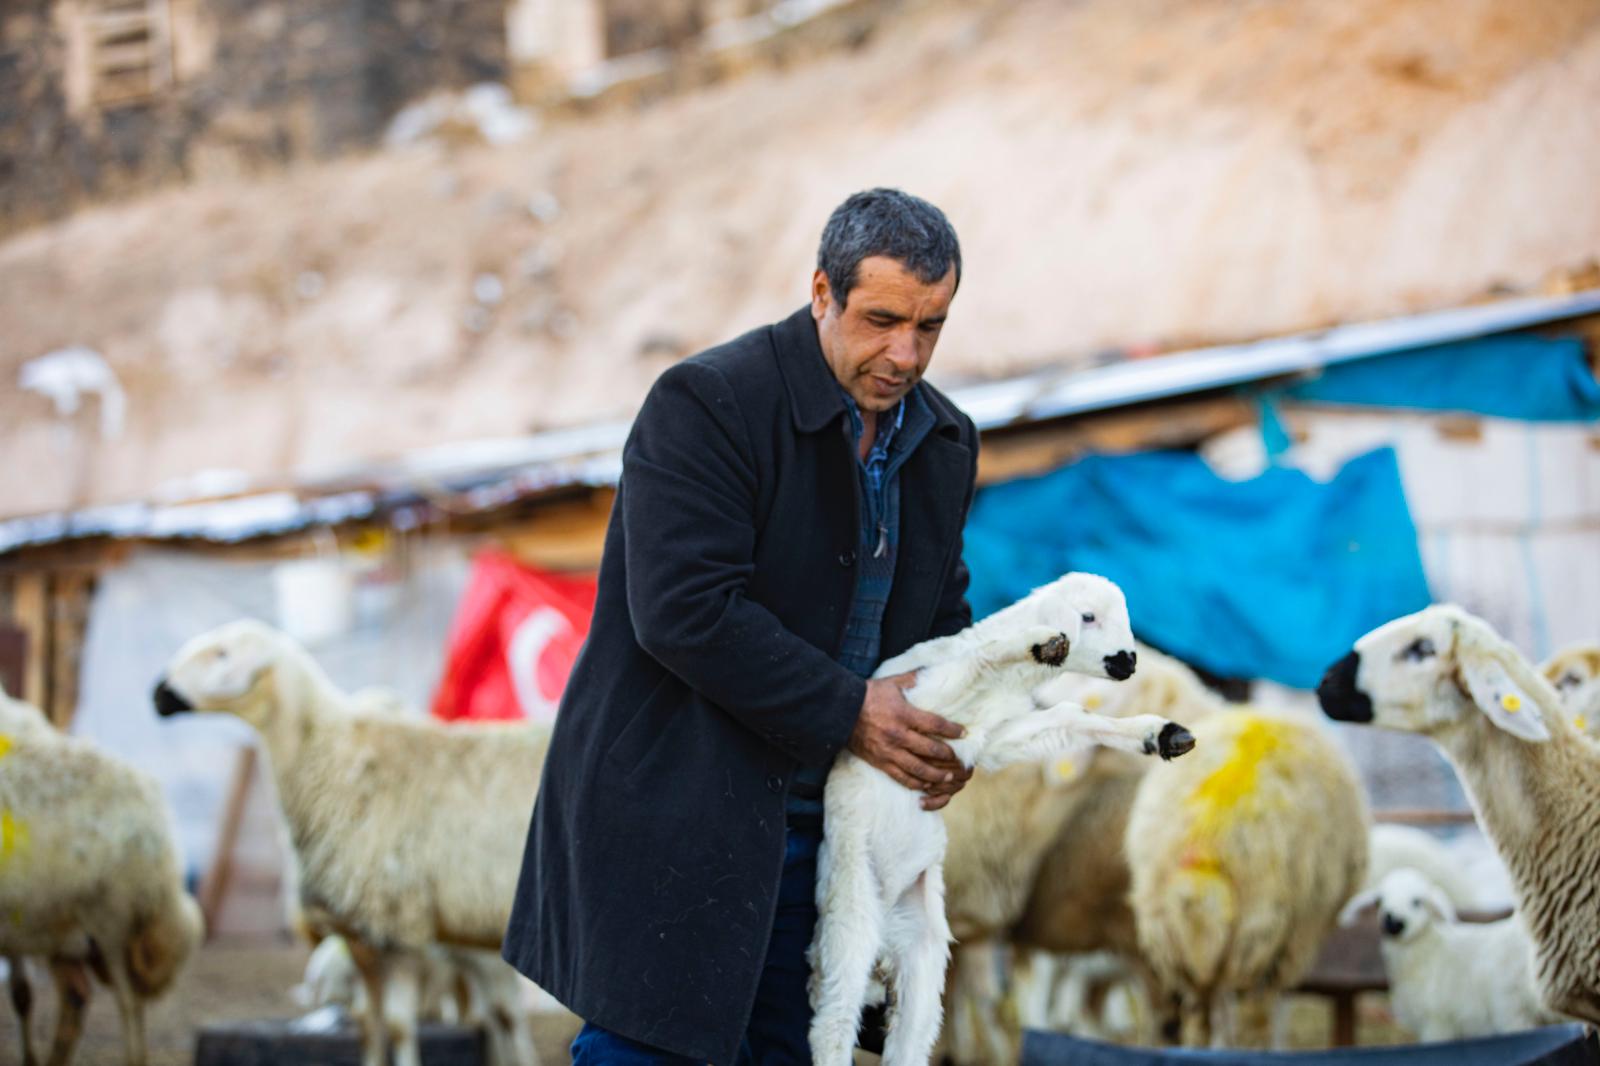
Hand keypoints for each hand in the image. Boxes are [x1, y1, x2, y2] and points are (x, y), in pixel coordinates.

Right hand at [848, 672, 971, 810]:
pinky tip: (926, 785)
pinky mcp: (880, 762)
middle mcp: (898, 735)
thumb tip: (933, 671)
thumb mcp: (893, 682)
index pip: (935, 724)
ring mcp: (888, 752)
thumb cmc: (869, 694)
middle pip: (930, 750)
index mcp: (903, 714)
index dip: (952, 730)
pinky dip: (916, 784)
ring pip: (918, 769)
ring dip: (936, 775)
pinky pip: (901, 777)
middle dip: (948, 755)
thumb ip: (914, 679)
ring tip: (948, 778)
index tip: (964, 733)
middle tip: (959, 759)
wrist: (841, 711)